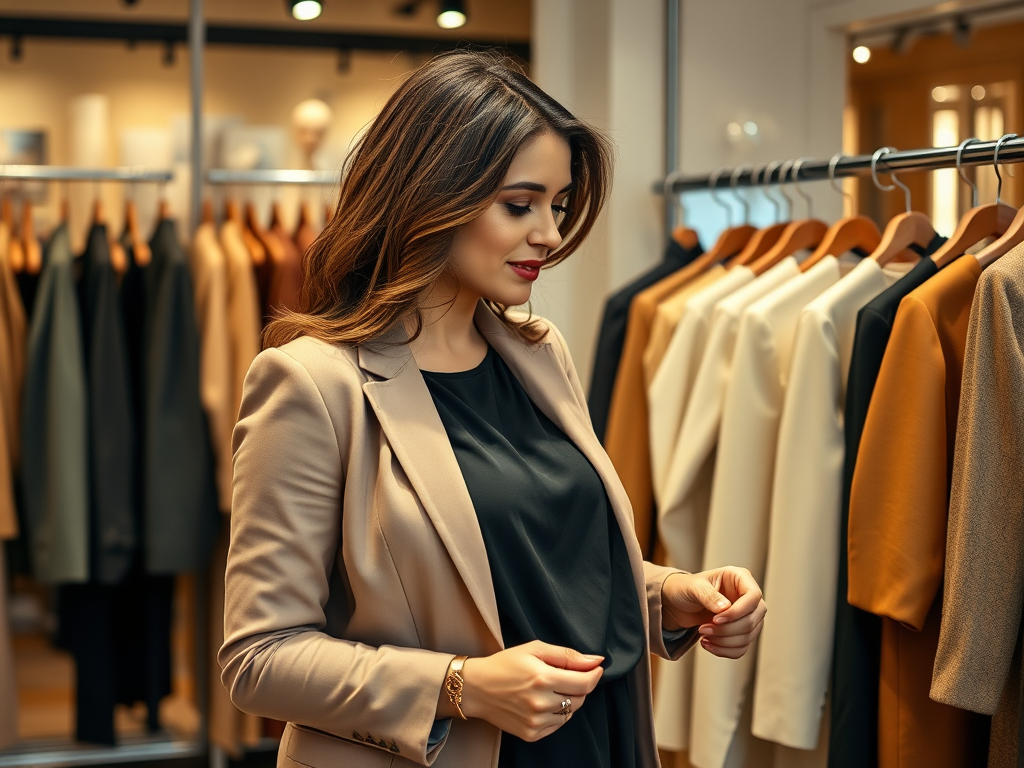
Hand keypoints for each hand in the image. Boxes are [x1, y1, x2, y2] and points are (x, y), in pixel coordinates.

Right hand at [458, 641, 603, 741]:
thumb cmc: (505, 664)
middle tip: (564, 676)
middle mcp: (540, 703)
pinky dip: (556, 713)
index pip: (584, 683)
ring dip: (567, 700)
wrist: (476, 688)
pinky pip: (557, 725)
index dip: (594, 675)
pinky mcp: (531, 734)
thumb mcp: (535, 649)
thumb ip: (568, 655)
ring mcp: (535, 721)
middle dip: (579, 686)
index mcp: (542, 678)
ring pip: (570, 713)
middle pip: (580, 699)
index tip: (596, 669)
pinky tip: (541, 702)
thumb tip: (596, 660)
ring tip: (548, 689)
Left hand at [661, 567, 765, 658]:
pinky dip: (725, 650)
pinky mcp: (741, 631)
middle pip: (753, 620)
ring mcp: (747, 615)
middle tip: (703, 629)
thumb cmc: (686, 589)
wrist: (678, 604)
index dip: (737, 612)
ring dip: (725, 641)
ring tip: (703, 635)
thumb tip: (726, 608)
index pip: (753, 596)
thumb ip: (709, 596)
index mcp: (739, 578)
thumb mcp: (693, 588)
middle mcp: (747, 596)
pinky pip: (742, 647)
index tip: (715, 619)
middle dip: (728, 630)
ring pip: (748, 636)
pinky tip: (707, 644)